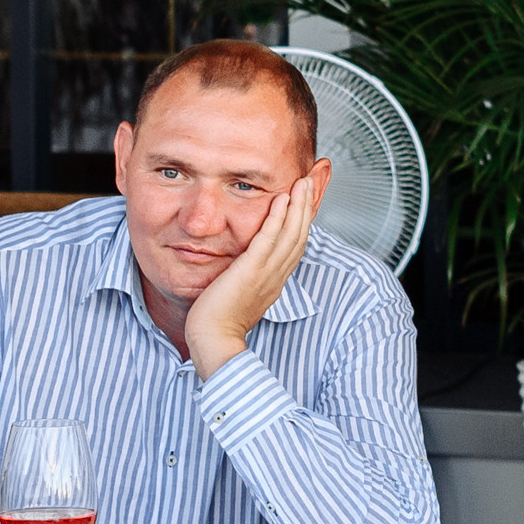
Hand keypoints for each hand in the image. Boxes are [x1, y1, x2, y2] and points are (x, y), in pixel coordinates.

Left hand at [186, 172, 323, 377]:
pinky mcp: (251, 271)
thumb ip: (245, 279)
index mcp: (274, 282)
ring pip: (290, 235)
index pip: (295, 247)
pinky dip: (278, 218)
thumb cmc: (217, 323)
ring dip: (298, 206)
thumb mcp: (238, 297)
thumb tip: (241, 269)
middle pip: (299, 237)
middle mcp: (276, 276)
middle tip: (311, 183)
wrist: (212, 340)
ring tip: (302, 183)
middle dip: (306, 208)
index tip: (305, 203)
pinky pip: (269, 240)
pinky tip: (281, 200)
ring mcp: (266, 274)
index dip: (302, 223)